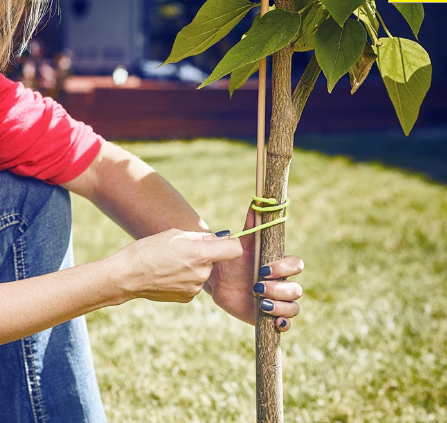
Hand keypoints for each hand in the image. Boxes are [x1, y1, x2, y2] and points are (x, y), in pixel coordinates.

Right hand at [111, 228, 242, 302]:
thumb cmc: (150, 249)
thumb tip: (221, 238)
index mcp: (201, 254)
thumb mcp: (176, 235)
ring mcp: (195, 288)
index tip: (223, 242)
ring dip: (194, 267)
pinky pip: (194, 283)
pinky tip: (169, 275)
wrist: (128, 276)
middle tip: (183, 251)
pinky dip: (186, 279)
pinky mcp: (187, 298)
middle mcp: (202, 273)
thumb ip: (202, 237)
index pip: (235, 249)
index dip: (230, 244)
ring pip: (204, 272)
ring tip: (172, 264)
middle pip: (216, 261)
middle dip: (205, 255)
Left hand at [207, 207, 303, 331]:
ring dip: (281, 306)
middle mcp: (283, 283)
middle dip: (279, 289)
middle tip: (257, 287)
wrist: (219, 281)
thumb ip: (251, 224)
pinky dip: (284, 324)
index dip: (284, 268)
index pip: (296, 265)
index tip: (263, 269)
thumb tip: (257, 201)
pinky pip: (287, 324)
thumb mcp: (240, 243)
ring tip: (261, 303)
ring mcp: (278, 301)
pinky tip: (273, 321)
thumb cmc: (232, 260)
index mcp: (279, 264)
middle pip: (297, 289)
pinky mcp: (270, 316)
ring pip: (294, 307)